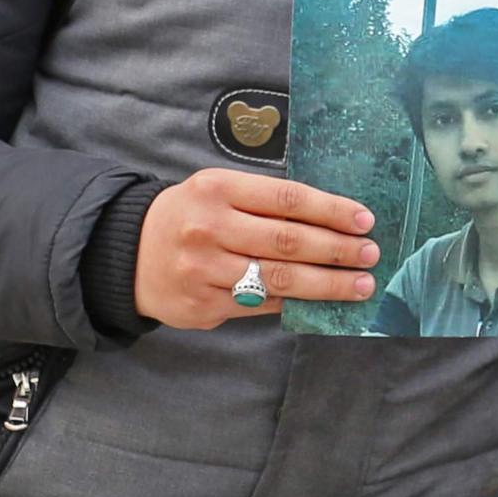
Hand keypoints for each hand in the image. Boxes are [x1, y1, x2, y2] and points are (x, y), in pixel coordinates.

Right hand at [133, 168, 377, 328]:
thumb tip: (332, 220)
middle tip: (371, 254)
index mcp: (218, 190)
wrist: (126, 255)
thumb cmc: (191, 215)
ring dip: (326, 284)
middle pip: (288, 242)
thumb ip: (266, 201)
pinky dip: (294, 302)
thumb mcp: (219, 190)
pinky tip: (320, 300)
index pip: (288, 199)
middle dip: (337, 250)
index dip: (331, 210)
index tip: (365, 220)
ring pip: (278, 279)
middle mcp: (209, 229)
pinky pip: (259, 304)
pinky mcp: (201, 306)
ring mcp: (202, 271)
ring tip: (360, 285)